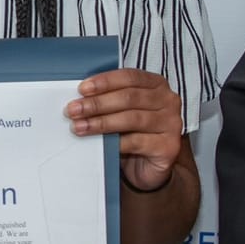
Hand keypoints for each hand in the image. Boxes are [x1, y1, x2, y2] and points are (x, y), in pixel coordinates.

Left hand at [65, 68, 179, 191]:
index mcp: (156, 84)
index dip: (105, 82)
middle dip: (97, 104)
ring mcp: (171, 124)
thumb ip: (109, 99)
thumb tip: (79, 97)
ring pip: (131, 119)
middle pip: (129, 98)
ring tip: (79, 127)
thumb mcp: (122, 111)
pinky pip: (136, 142)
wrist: (149, 166)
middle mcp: (168, 101)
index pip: (130, 77)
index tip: (82, 89)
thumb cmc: (132, 133)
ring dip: (101, 122)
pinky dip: (115, 142)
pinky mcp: (169, 147)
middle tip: (73, 110)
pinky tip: (99, 143)